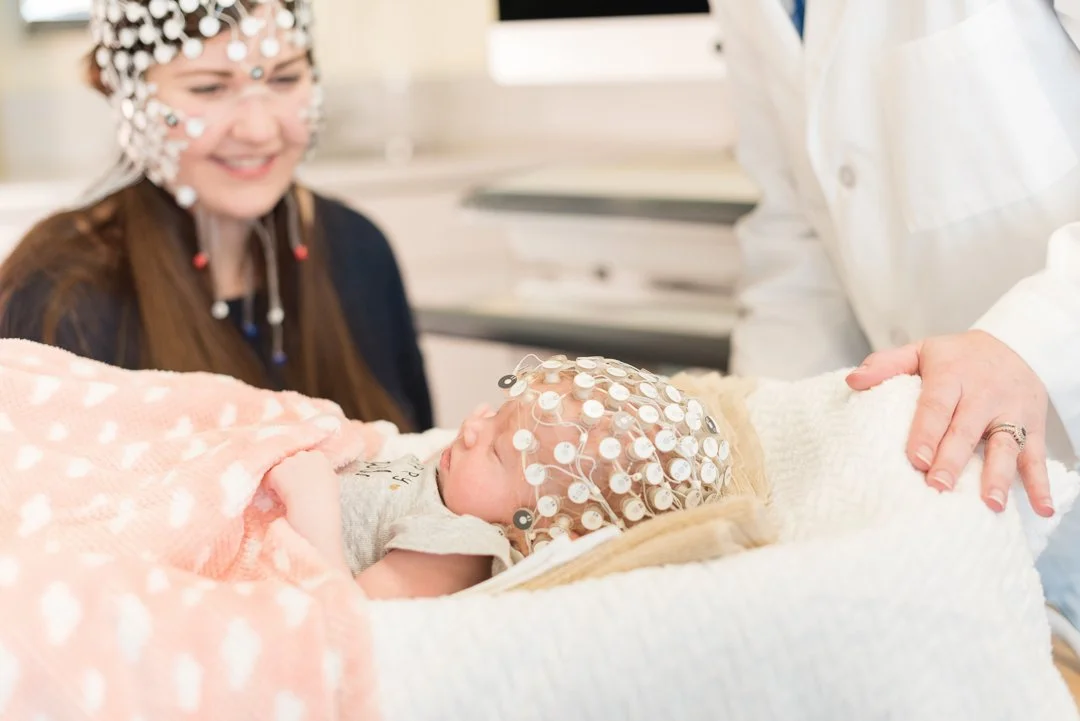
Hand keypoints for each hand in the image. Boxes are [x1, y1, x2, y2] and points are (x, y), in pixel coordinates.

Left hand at [265, 450, 337, 506]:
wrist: (314, 506)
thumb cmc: (326, 498)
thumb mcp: (331, 480)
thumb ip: (322, 471)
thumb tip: (316, 473)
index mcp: (318, 456)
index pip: (307, 458)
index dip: (303, 470)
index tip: (304, 481)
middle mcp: (302, 455)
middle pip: (291, 461)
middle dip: (291, 472)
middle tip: (295, 489)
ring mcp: (287, 462)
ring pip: (279, 471)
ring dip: (281, 481)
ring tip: (289, 496)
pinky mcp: (275, 472)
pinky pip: (269, 481)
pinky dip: (273, 491)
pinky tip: (282, 500)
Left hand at [846, 330, 1053, 517]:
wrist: (1014, 344)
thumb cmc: (956, 357)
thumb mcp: (922, 351)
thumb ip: (887, 364)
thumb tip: (853, 380)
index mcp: (953, 376)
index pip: (936, 406)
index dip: (926, 432)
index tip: (914, 459)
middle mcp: (984, 394)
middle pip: (967, 430)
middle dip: (953, 459)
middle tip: (938, 486)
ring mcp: (1012, 412)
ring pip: (1006, 445)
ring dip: (999, 476)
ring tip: (989, 504)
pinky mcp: (1034, 427)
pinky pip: (1037, 457)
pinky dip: (1040, 483)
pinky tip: (1041, 509)